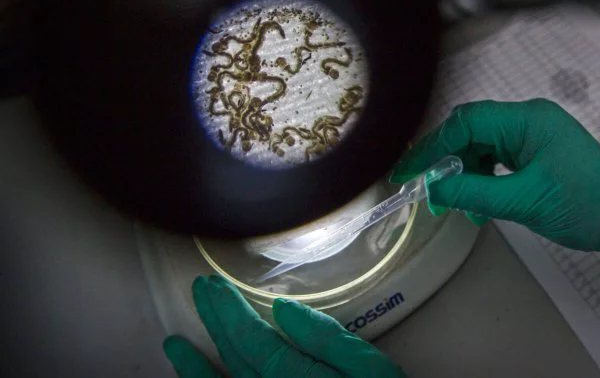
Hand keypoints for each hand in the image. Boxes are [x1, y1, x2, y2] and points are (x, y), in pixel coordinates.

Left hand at [163, 275, 404, 377]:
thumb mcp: (370, 369)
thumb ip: (326, 339)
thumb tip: (282, 309)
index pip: (250, 339)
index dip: (228, 309)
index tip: (214, 285)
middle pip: (233, 357)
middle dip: (215, 321)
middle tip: (200, 292)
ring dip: (194, 366)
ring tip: (174, 345)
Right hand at [391, 99, 599, 263]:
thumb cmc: (583, 207)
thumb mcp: (524, 202)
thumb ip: (473, 192)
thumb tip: (429, 189)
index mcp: (528, 120)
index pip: (467, 122)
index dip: (432, 146)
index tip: (409, 172)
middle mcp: (528, 118)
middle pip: (470, 128)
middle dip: (444, 158)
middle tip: (424, 188)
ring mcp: (532, 132)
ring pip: (480, 142)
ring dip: (462, 169)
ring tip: (452, 201)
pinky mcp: (534, 149)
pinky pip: (495, 154)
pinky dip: (480, 175)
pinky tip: (475, 199)